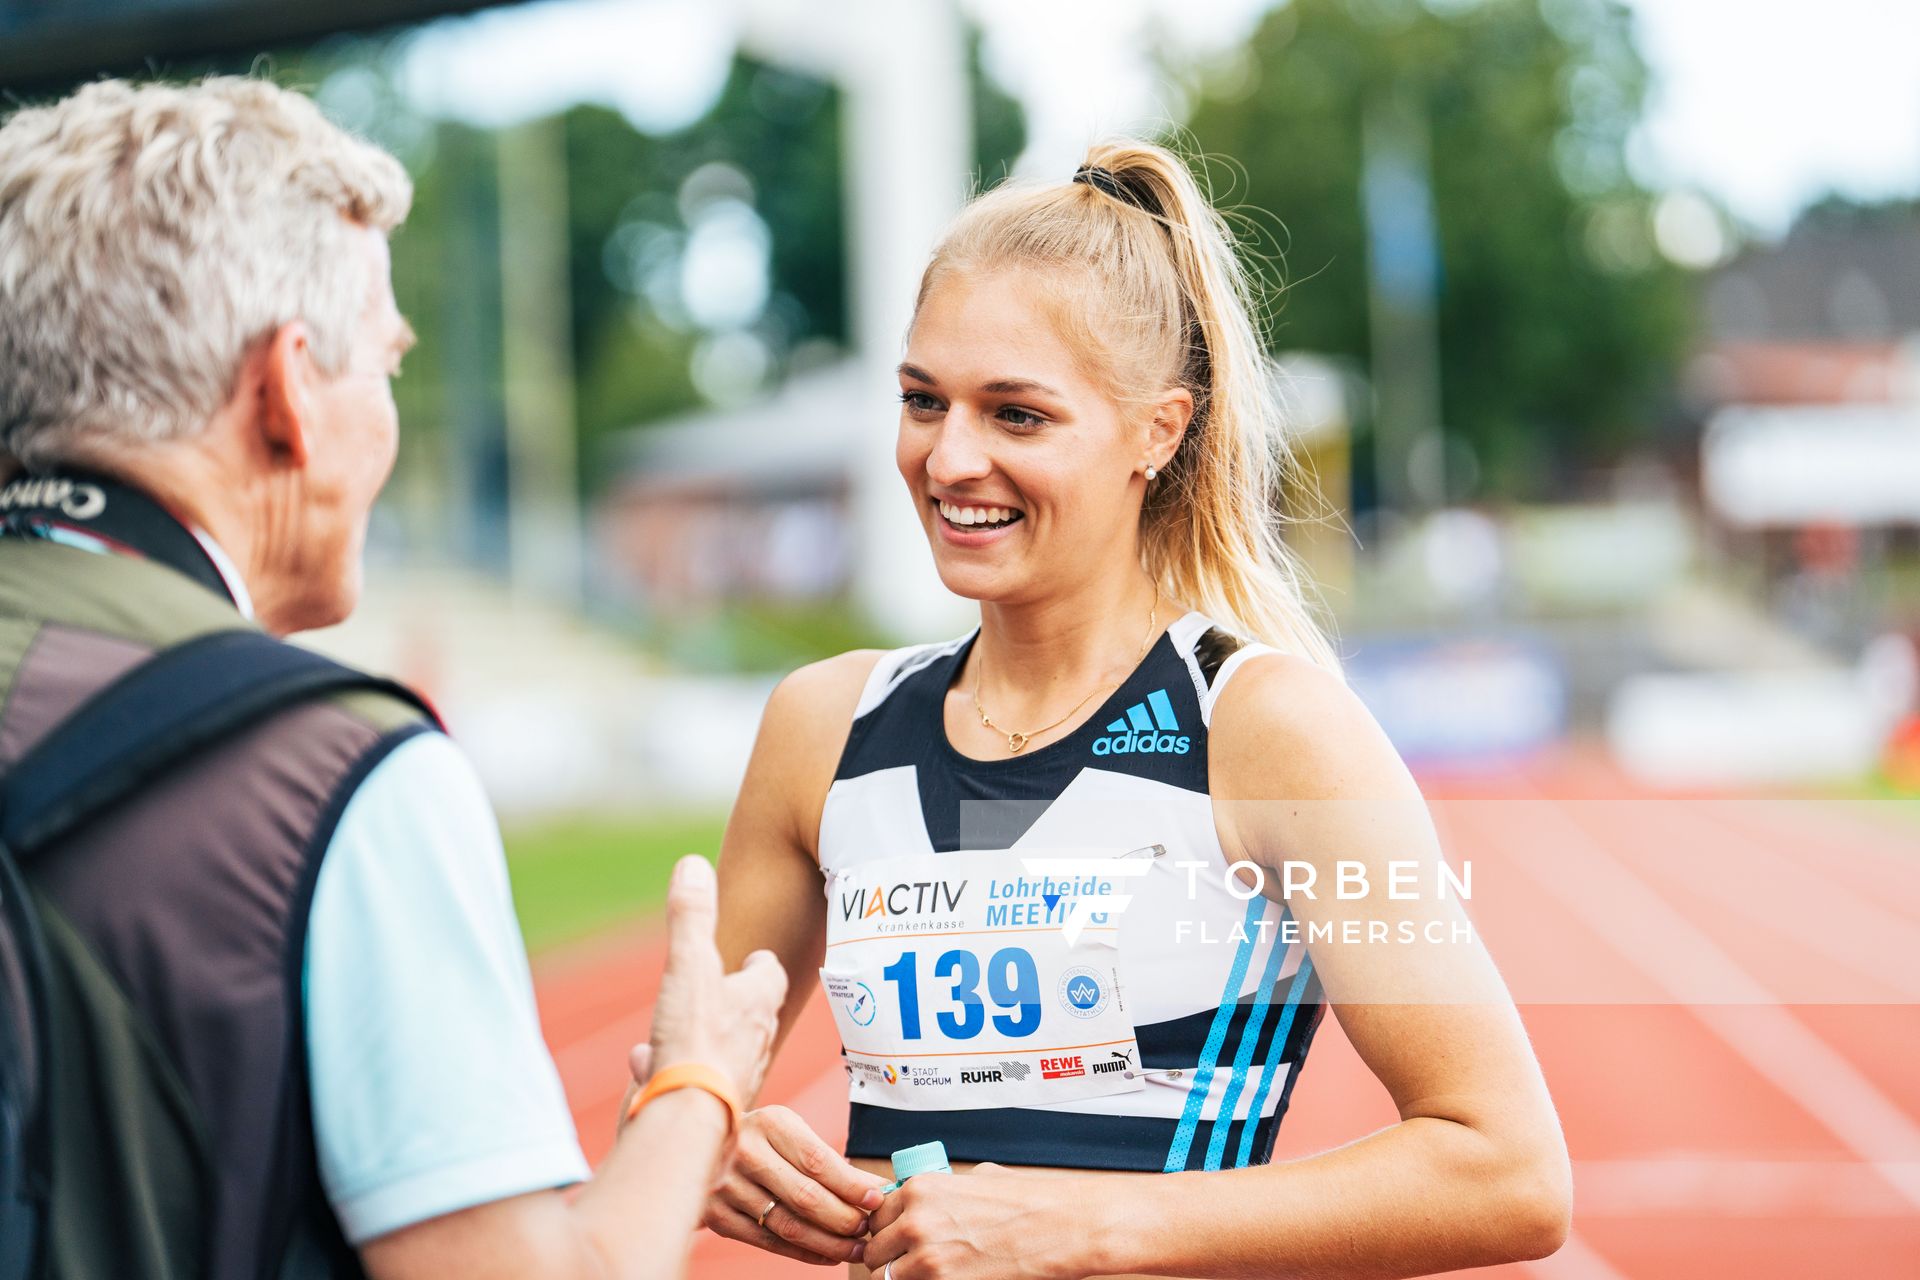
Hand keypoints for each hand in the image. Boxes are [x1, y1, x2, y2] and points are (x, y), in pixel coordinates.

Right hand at [641, 855, 785, 1105]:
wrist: (686, 1122)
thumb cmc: (696, 1041)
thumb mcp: (689, 965)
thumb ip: (691, 916)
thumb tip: (693, 864)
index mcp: (757, 1003)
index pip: (769, 974)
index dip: (758, 964)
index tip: (750, 958)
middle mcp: (755, 1043)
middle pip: (752, 1014)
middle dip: (731, 1002)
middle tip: (714, 991)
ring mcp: (736, 1080)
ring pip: (723, 1052)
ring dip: (700, 1038)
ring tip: (673, 1031)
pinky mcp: (711, 1109)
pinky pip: (692, 1082)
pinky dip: (672, 1070)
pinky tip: (649, 1069)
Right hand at [702, 1104, 888, 1265]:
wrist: (701, 1142)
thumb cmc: (762, 1137)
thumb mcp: (789, 1130)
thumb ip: (826, 1159)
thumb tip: (872, 1190)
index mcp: (769, 1123)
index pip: (818, 1161)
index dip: (851, 1185)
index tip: (877, 1198)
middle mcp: (744, 1153)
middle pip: (805, 1197)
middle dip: (844, 1218)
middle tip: (868, 1228)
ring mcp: (727, 1187)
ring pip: (788, 1225)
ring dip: (829, 1242)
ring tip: (856, 1248)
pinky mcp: (717, 1217)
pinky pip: (769, 1242)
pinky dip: (804, 1252)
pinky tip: (827, 1255)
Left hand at [865, 1164, 1088, 1279]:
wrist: (1062, 1227)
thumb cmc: (1028, 1201)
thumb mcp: (978, 1178)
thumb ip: (942, 1191)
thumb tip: (927, 1202)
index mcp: (920, 1189)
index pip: (876, 1217)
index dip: (887, 1230)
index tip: (897, 1238)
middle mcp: (916, 1223)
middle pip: (875, 1250)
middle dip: (890, 1257)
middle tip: (910, 1261)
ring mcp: (928, 1260)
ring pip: (889, 1278)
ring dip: (905, 1277)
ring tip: (929, 1274)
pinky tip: (948, 1279)